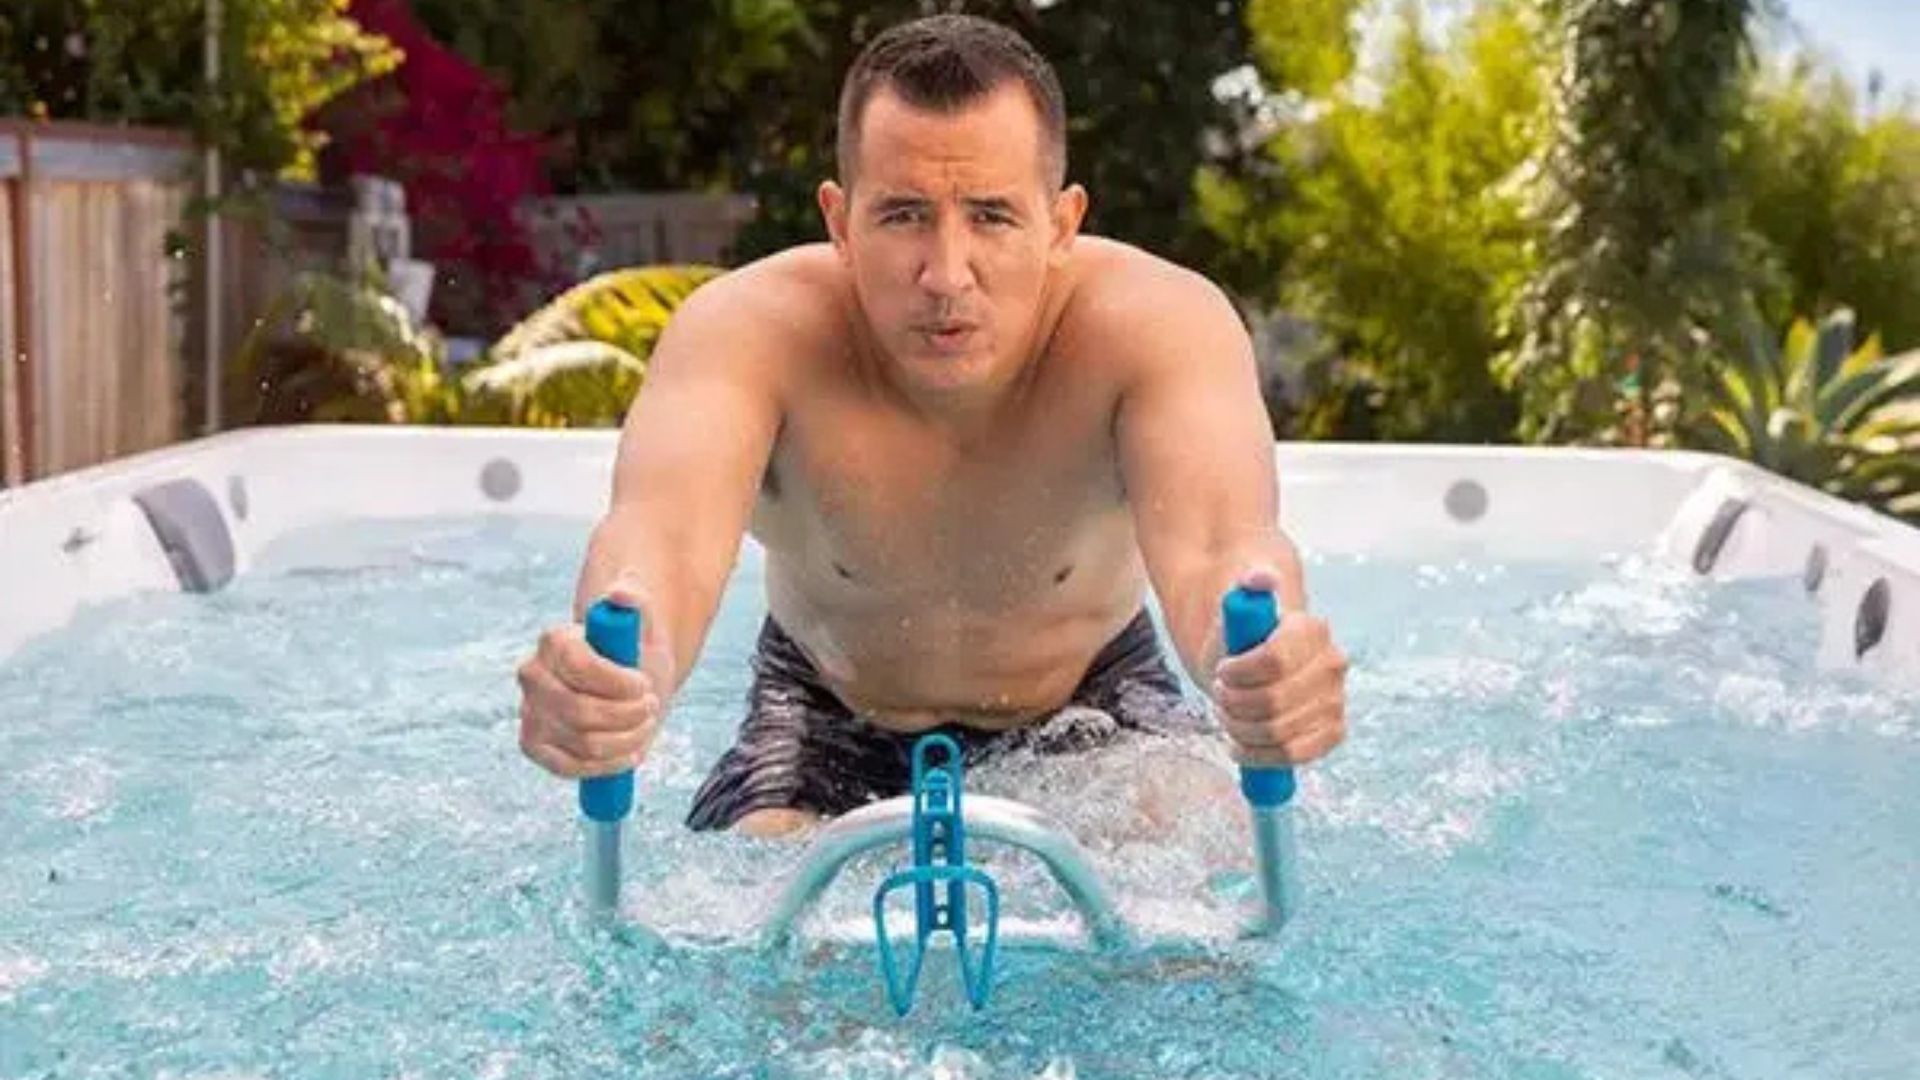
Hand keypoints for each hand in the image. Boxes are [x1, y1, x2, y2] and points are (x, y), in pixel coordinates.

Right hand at [516, 575, 669, 778]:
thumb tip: (620, 594)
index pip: (579, 666)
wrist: (625, 679)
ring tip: (644, 724)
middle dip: (627, 715)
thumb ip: (634, 599)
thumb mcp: (641, 620)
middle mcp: (532, 676)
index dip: (617, 682)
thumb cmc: (631, 649)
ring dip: (626, 739)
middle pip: (580, 711)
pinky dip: (607, 765)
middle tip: (649, 706)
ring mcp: (530, 713)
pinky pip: (568, 767)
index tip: (643, 684)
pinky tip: (629, 752)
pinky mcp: (534, 745)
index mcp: (554, 641)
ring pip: (582, 742)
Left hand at [1210, 566, 1347, 766]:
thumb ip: (1250, 584)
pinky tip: (1241, 744)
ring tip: (1228, 715)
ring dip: (1241, 730)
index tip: (1221, 671)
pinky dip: (1262, 756)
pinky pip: (1297, 756)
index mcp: (1312, 630)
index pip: (1275, 661)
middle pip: (1273, 702)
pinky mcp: (1332, 731)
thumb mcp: (1239, 605)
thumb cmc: (1243, 633)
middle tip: (1219, 695)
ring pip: (1280, 733)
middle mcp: (1333, 665)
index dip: (1239, 673)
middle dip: (1234, 704)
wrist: (1257, 659)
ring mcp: (1335, 700)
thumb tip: (1260, 578)